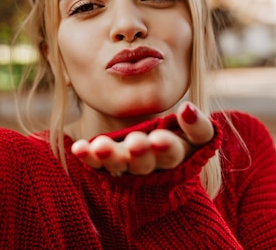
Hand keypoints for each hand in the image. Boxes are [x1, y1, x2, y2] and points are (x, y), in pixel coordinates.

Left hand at [70, 102, 213, 175]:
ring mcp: (130, 166)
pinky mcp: (109, 165)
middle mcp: (153, 163)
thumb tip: (188, 109)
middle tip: (135, 143)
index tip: (165, 131)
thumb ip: (196, 123)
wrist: (149, 141)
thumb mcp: (193, 127)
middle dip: (141, 153)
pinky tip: (79, 148)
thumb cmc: (178, 132)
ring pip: (121, 164)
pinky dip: (88, 156)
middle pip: (147, 162)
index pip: (178, 150)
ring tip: (100, 146)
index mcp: (178, 152)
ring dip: (111, 156)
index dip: (173, 143)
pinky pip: (97, 163)